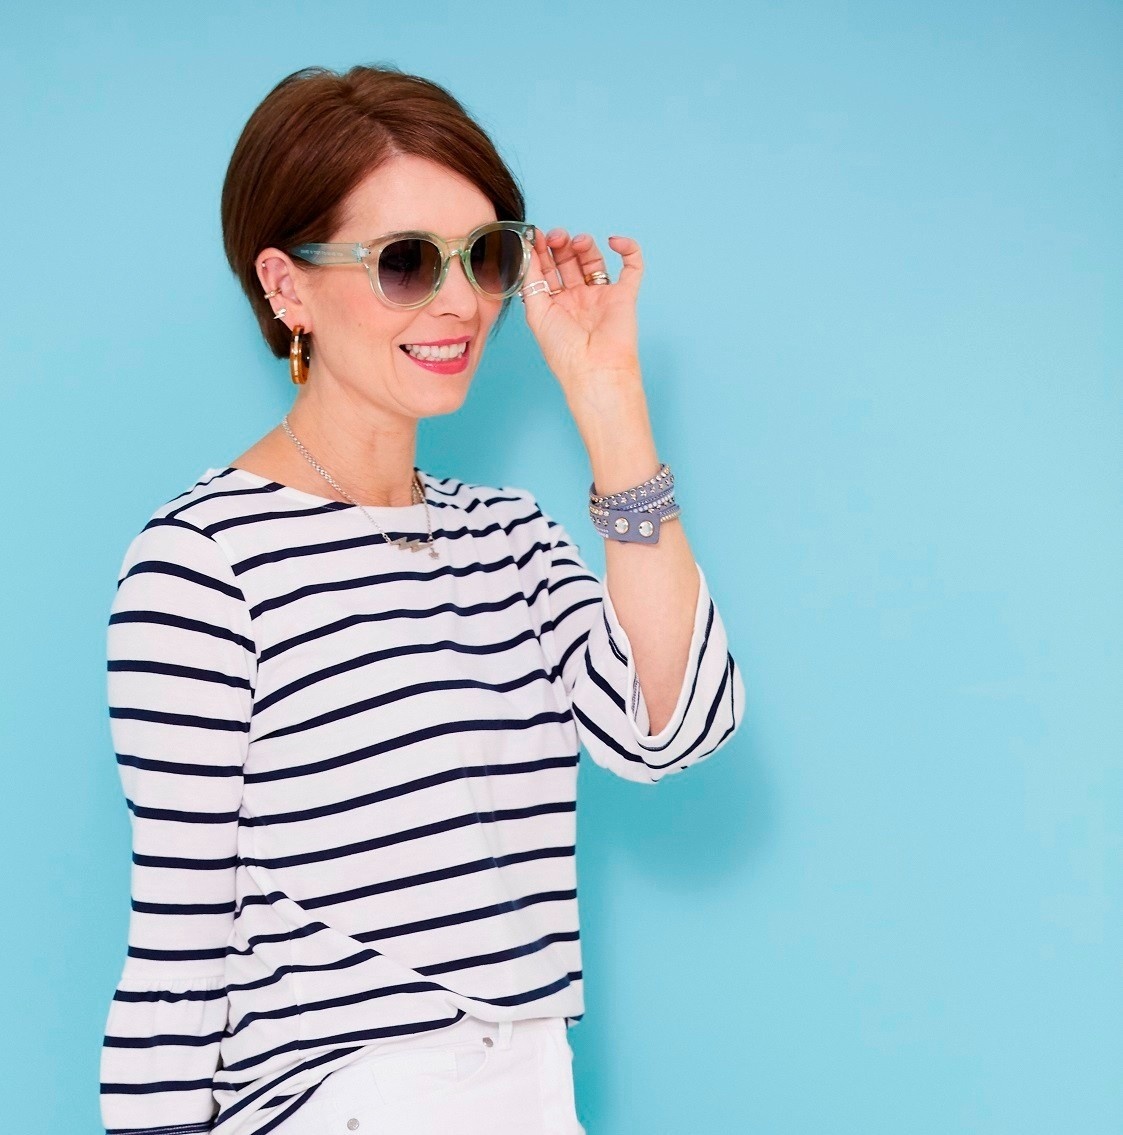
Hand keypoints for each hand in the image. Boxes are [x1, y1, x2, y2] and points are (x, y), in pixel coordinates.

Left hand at [521, 227, 644, 400]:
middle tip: (556, 237)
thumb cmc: (564, 351)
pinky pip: (632, 267)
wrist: (594, 370)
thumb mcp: (537, 312)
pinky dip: (628, 249)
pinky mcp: (624, 296)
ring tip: (577, 241)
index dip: (541, 251)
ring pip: (594, 260)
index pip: (547, 270)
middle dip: (561, 245)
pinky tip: (615, 241)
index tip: (535, 235)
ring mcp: (601, 296)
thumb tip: (526, 249)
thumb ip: (530, 279)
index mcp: (554, 304)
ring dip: (585, 244)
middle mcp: (577, 299)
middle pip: (568, 261)